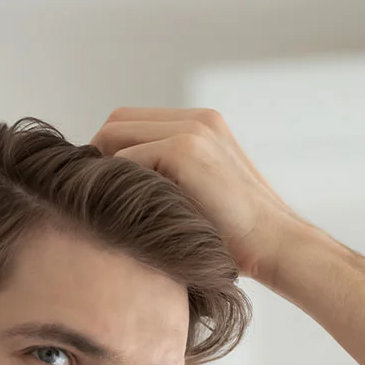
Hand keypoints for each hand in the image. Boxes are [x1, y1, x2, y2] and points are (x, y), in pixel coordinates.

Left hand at [90, 108, 305, 284]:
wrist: (277, 245)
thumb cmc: (240, 238)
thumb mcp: (200, 197)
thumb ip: (169, 180)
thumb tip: (119, 193)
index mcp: (202, 125)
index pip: (132, 122)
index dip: (109, 151)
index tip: (98, 188)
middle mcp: (197, 119)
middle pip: (117, 121)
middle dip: (97, 155)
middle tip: (86, 195)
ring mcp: (192, 130)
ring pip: (115, 135)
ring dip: (102, 171)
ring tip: (98, 204)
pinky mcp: (184, 150)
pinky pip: (126, 159)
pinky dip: (116, 185)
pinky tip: (118, 213)